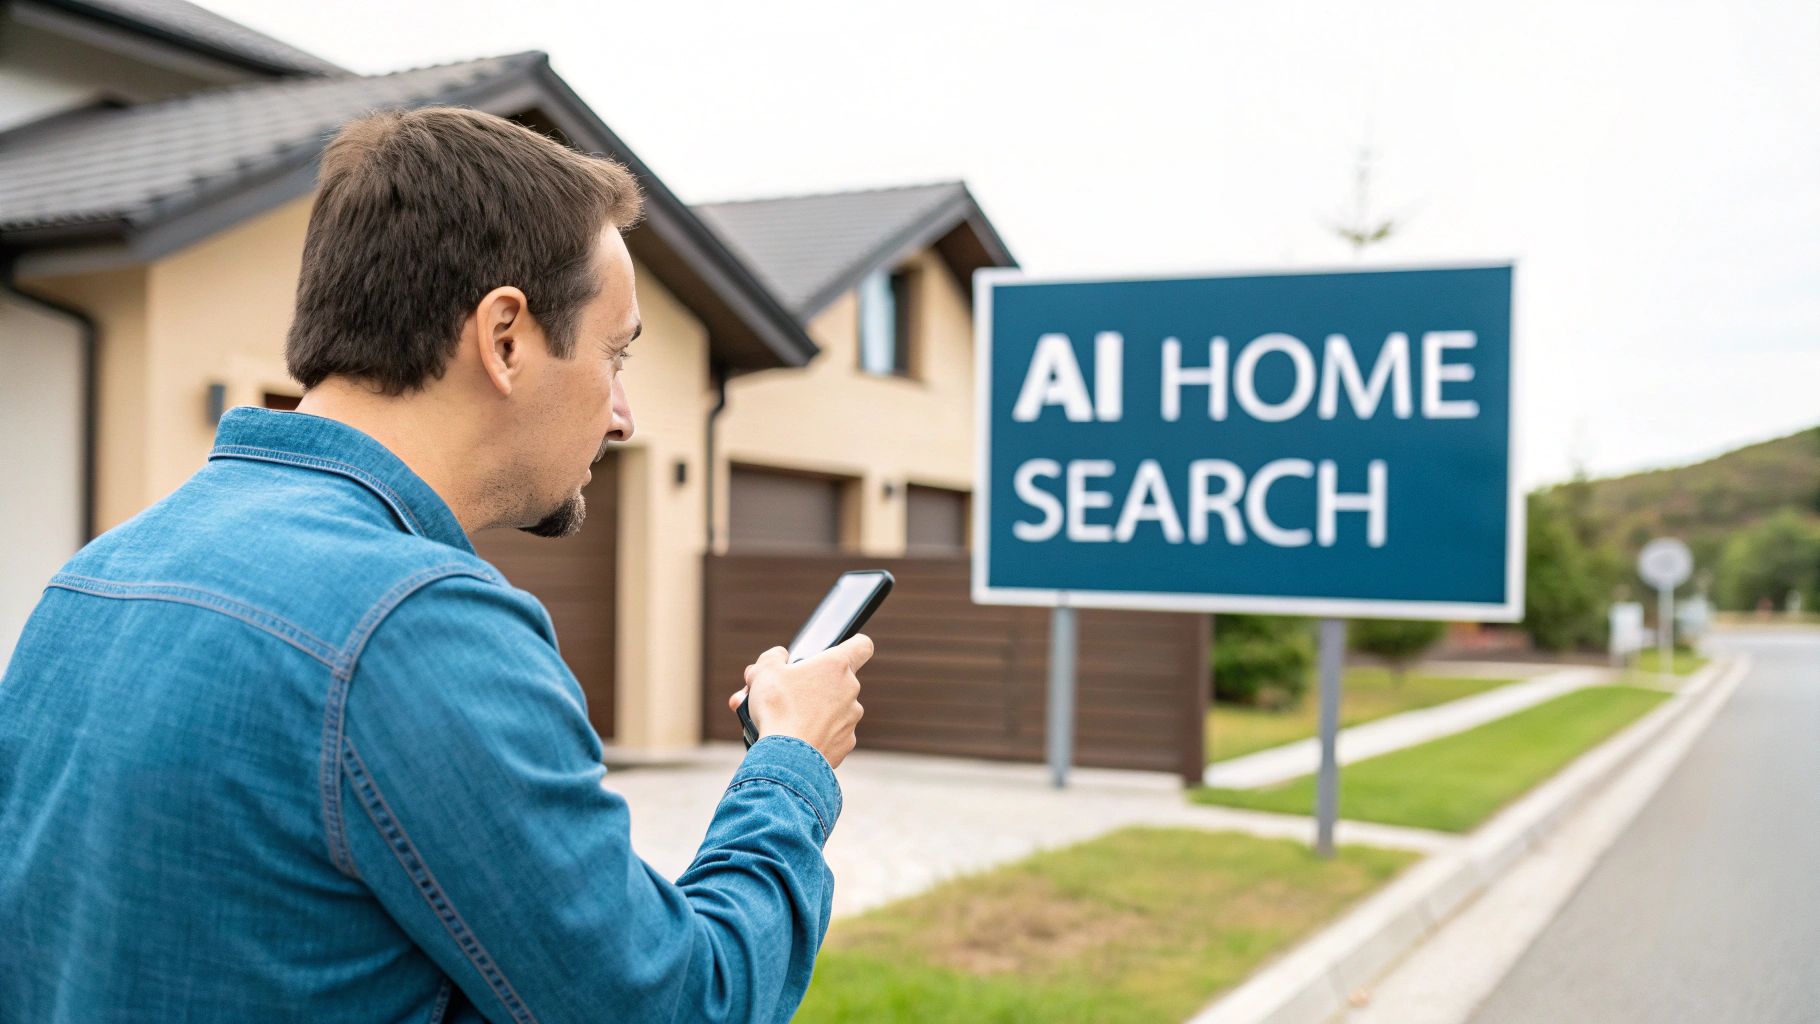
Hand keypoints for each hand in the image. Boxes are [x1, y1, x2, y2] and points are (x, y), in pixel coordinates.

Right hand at [728, 634, 871, 767]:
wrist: (785, 757)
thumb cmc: (777, 709)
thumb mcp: (764, 671)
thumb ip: (773, 657)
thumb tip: (779, 656)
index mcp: (836, 666)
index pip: (862, 646)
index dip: (853, 646)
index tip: (841, 652)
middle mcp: (851, 690)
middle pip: (837, 681)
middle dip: (813, 686)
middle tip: (786, 695)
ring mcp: (851, 719)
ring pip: (834, 709)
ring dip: (814, 712)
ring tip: (785, 720)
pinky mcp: (846, 743)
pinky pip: (832, 734)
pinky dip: (817, 735)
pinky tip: (796, 740)